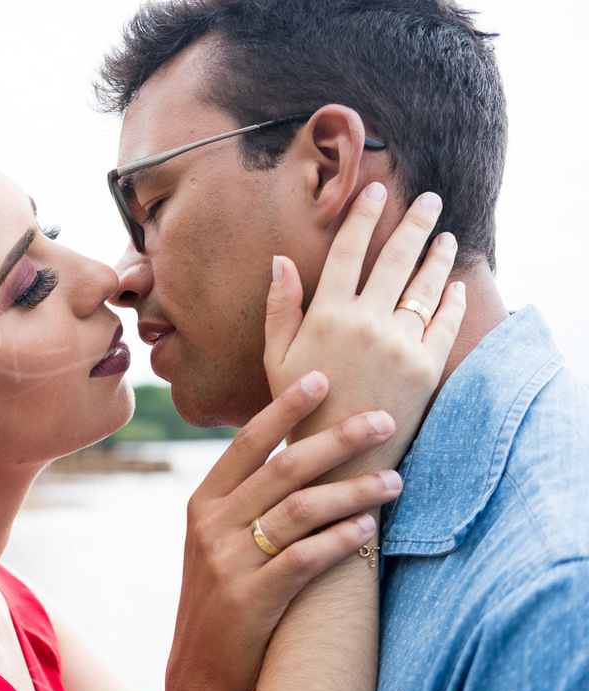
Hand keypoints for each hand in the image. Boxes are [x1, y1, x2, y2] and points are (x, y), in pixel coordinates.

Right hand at [168, 372, 401, 690]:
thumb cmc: (224, 598)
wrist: (202, 672)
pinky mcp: (251, 599)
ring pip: (299, 510)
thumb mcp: (218, 541)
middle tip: (384, 421)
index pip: (247, 442)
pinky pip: (303, 559)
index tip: (323, 377)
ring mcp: (228, 562)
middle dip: (336, 440)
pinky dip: (339, 540)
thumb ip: (246, 499)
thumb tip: (299, 451)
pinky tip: (368, 529)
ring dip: (353, 492)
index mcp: (203, 502)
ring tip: (395, 480)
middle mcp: (211, 525)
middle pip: (282, 468)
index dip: (285, 408)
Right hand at [263, 184, 466, 467]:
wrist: (338, 458)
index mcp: (328, 314)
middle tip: (430, 199)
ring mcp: (401, 344)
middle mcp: (368, 322)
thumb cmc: (300, 407)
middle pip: (396, 258)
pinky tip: (456, 286)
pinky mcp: (427, 368)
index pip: (350, 249)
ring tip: (446, 236)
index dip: (363, 215)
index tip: (375, 190)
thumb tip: (280, 260)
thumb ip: (281, 307)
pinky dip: (454, 301)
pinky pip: (445, 323)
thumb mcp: (277, 357)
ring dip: (439, 256)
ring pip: (426, 286)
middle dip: (415, 223)